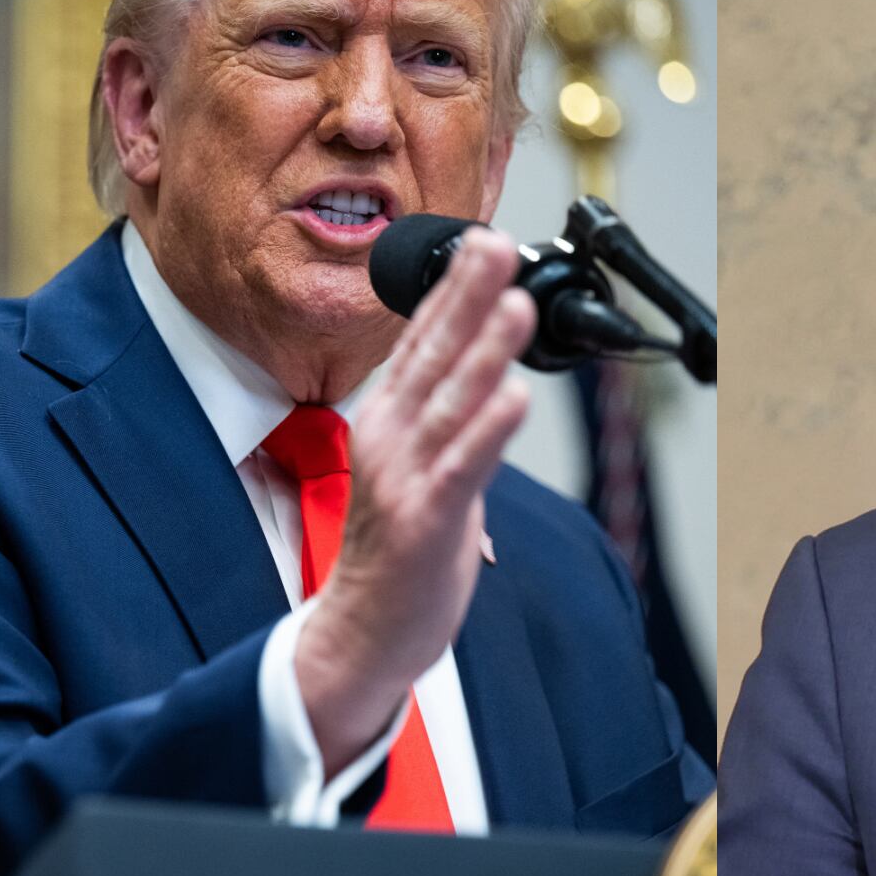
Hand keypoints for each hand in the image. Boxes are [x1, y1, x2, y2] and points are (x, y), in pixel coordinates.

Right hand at [296, 228, 533, 774]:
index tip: (478, 241)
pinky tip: (515, 396)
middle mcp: (390, 438)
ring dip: (486, 350)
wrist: (361, 634)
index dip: (451, 291)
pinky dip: (489, 430)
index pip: (421, 343)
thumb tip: (490, 379)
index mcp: (388, 422)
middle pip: (434, 356)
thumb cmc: (400, 553)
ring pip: (452, 402)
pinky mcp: (426, 520)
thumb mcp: (424, 468)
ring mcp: (405, 477)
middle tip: (495, 244)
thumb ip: (452, 422)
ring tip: (515, 303)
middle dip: (467, 297)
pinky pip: (463, 467)